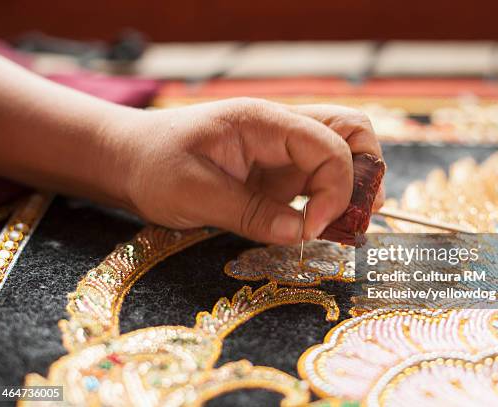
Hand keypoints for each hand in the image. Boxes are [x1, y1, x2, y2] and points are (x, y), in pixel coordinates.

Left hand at [115, 98, 383, 243]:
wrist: (131, 161)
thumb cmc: (154, 165)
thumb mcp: (192, 192)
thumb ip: (249, 212)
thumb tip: (301, 235)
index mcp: (263, 122)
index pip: (328, 143)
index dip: (335, 188)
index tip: (313, 228)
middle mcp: (282, 130)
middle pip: (351, 131)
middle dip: (365, 172)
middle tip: (360, 215)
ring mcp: (283, 152)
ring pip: (343, 153)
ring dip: (356, 186)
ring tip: (351, 223)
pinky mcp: (279, 175)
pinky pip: (321, 180)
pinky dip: (334, 201)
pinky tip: (328, 227)